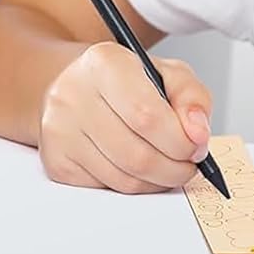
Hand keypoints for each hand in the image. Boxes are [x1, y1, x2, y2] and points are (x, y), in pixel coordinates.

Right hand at [39, 43, 212, 192]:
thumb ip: (192, 97)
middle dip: (176, 169)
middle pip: (138, 156)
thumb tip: (197, 135)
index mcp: (103, 63)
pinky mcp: (55, 160)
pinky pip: (107, 190)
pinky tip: (133, 166)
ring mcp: (59, 129)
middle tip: (187, 163)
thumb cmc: (126, 82)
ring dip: (157, 182)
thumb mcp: (166, 74)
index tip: (196, 146)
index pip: (147, 116)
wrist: (75, 86)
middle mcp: (71, 93)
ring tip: (164, 164)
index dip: (182, 141)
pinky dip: (132, 186)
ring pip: (124, 181)